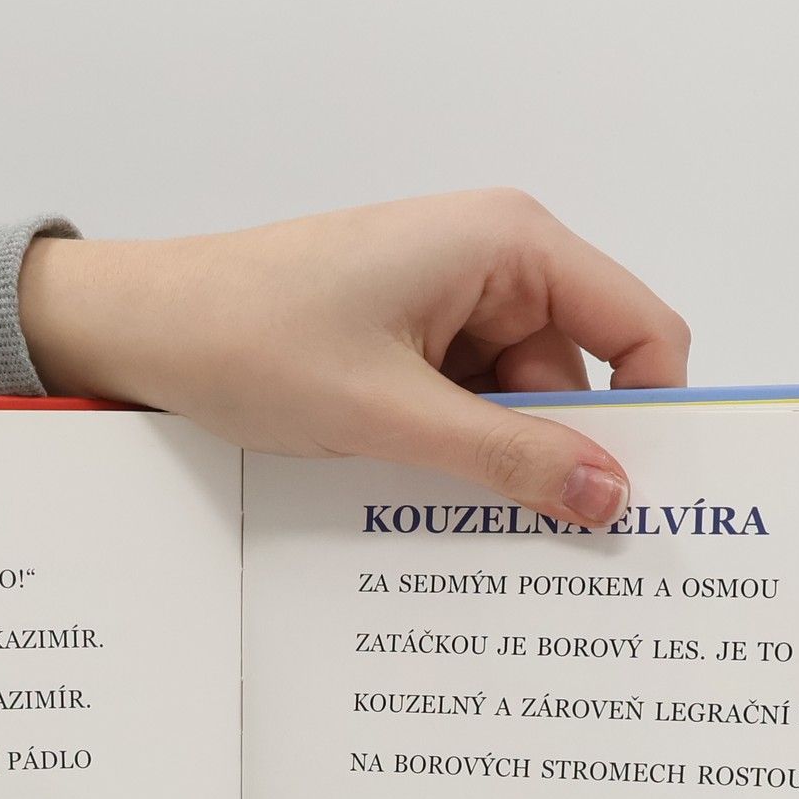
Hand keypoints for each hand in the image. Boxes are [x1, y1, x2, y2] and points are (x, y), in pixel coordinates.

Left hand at [18, 189, 689, 527]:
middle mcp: (494, 263)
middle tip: (555, 552)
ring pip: (518, 406)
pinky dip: (458, 456)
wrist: (143, 331)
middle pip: (579, 380)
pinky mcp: (412, 341)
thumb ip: (507, 458)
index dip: (655, 415)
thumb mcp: (391, 414)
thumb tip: (608, 496)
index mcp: (510, 245)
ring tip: (460, 524)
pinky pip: (467, 408)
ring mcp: (450, 303)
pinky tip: (428, 498)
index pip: (641, 329)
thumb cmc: (250, 339)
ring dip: (499, 466)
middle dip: (563, 458)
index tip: (645, 503)